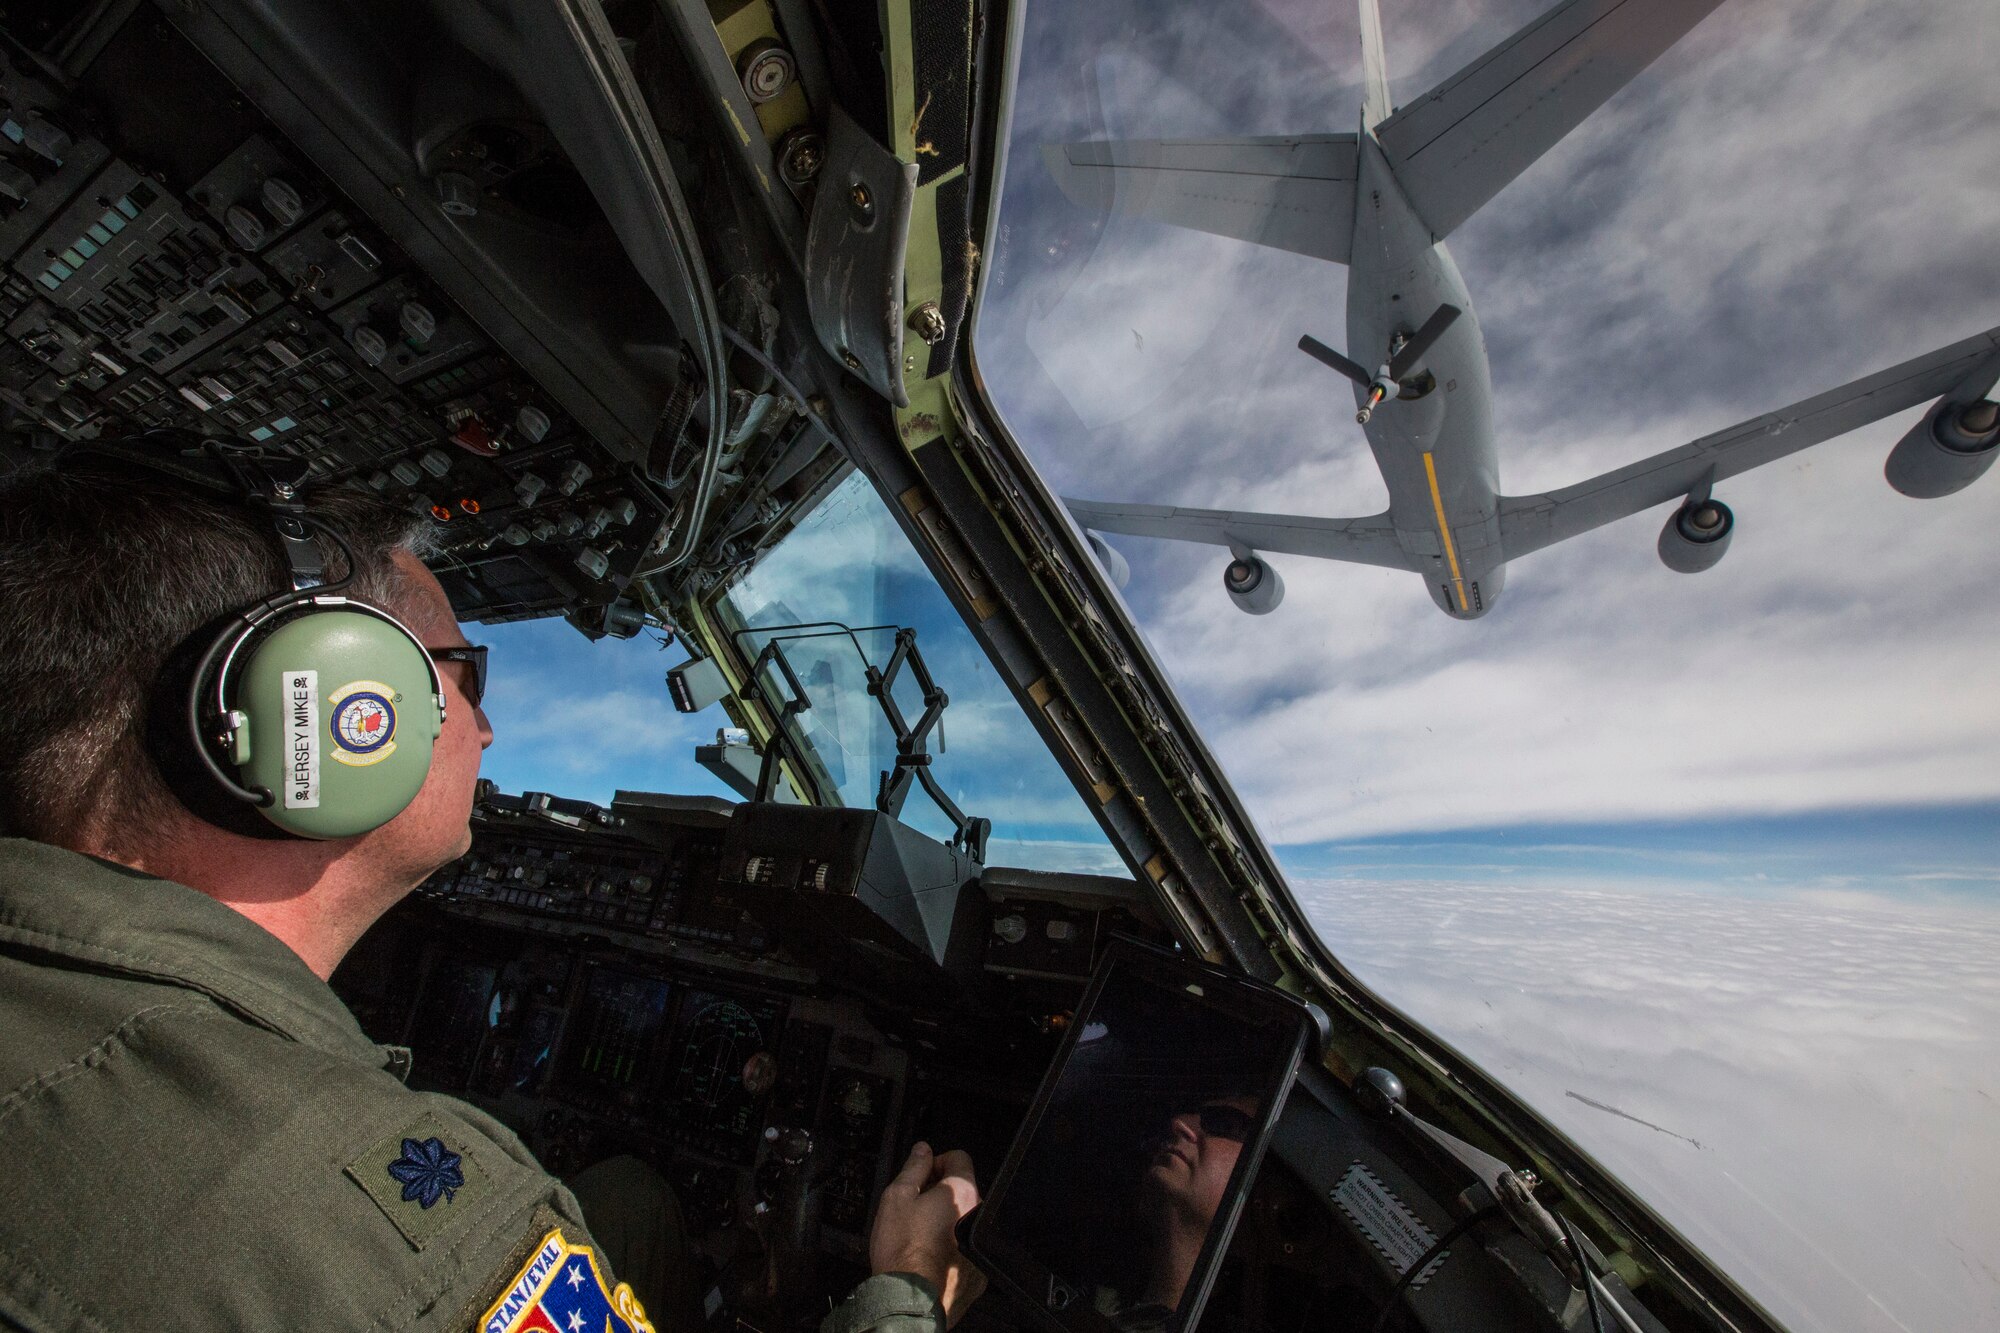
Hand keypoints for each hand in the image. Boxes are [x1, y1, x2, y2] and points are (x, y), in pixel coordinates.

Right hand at [869, 1142, 988, 1327]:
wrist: (907, 1298)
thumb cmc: (901, 1250)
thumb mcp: (897, 1197)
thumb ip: (914, 1167)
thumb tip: (923, 1150)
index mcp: (961, 1192)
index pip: (959, 1158)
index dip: (936, 1162)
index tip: (923, 1175)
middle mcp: (977, 1215)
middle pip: (961, 1190)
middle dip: (939, 1193)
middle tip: (915, 1207)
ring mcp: (979, 1245)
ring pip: (963, 1220)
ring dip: (946, 1220)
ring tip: (919, 1234)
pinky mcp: (978, 1270)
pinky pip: (965, 1248)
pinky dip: (951, 1247)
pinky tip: (930, 1254)